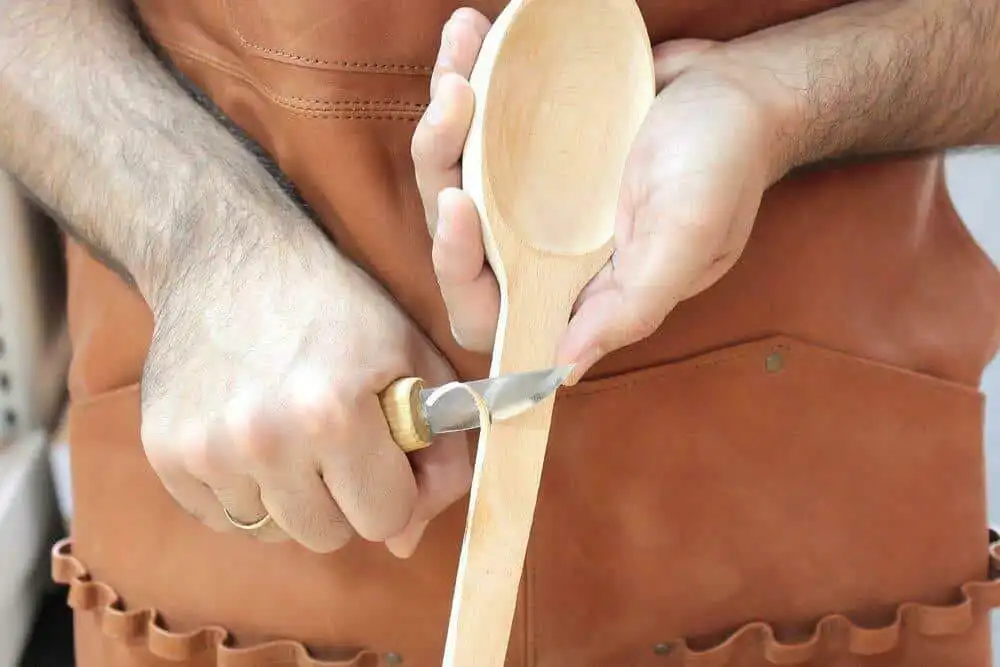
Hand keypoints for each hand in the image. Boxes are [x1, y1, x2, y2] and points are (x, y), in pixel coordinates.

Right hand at [139, 228, 470, 557]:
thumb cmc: (338, 307)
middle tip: (335, 440)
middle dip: (343, 497)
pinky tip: (249, 435)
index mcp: (335, 412)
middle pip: (328, 535)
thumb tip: (404, 544)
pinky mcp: (165, 453)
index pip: (386, 517)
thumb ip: (440, 454)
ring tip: (291, 431)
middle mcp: (265, 439)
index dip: (393, 486)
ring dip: (292, 496)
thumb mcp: (415, 360)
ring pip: (274, 532)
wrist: (229, 257)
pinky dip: (244, 491)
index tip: (382, 451)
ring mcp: (207, 450)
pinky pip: (223, 519)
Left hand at [412, 10, 786, 383]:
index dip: (458, 267)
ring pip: (457, 170)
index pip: (491, 305)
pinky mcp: (532, 143)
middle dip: (439, 170)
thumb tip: (564, 368)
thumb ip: (631, 306)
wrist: (743, 88)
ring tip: (458, 53)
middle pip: (456, 231)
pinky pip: (479, 121)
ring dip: (443, 115)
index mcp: (574, 284)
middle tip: (455, 105)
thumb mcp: (686, 240)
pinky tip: (468, 36)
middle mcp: (545, 245)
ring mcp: (533, 193)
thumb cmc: (724, 163)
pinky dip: (467, 76)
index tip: (460, 203)